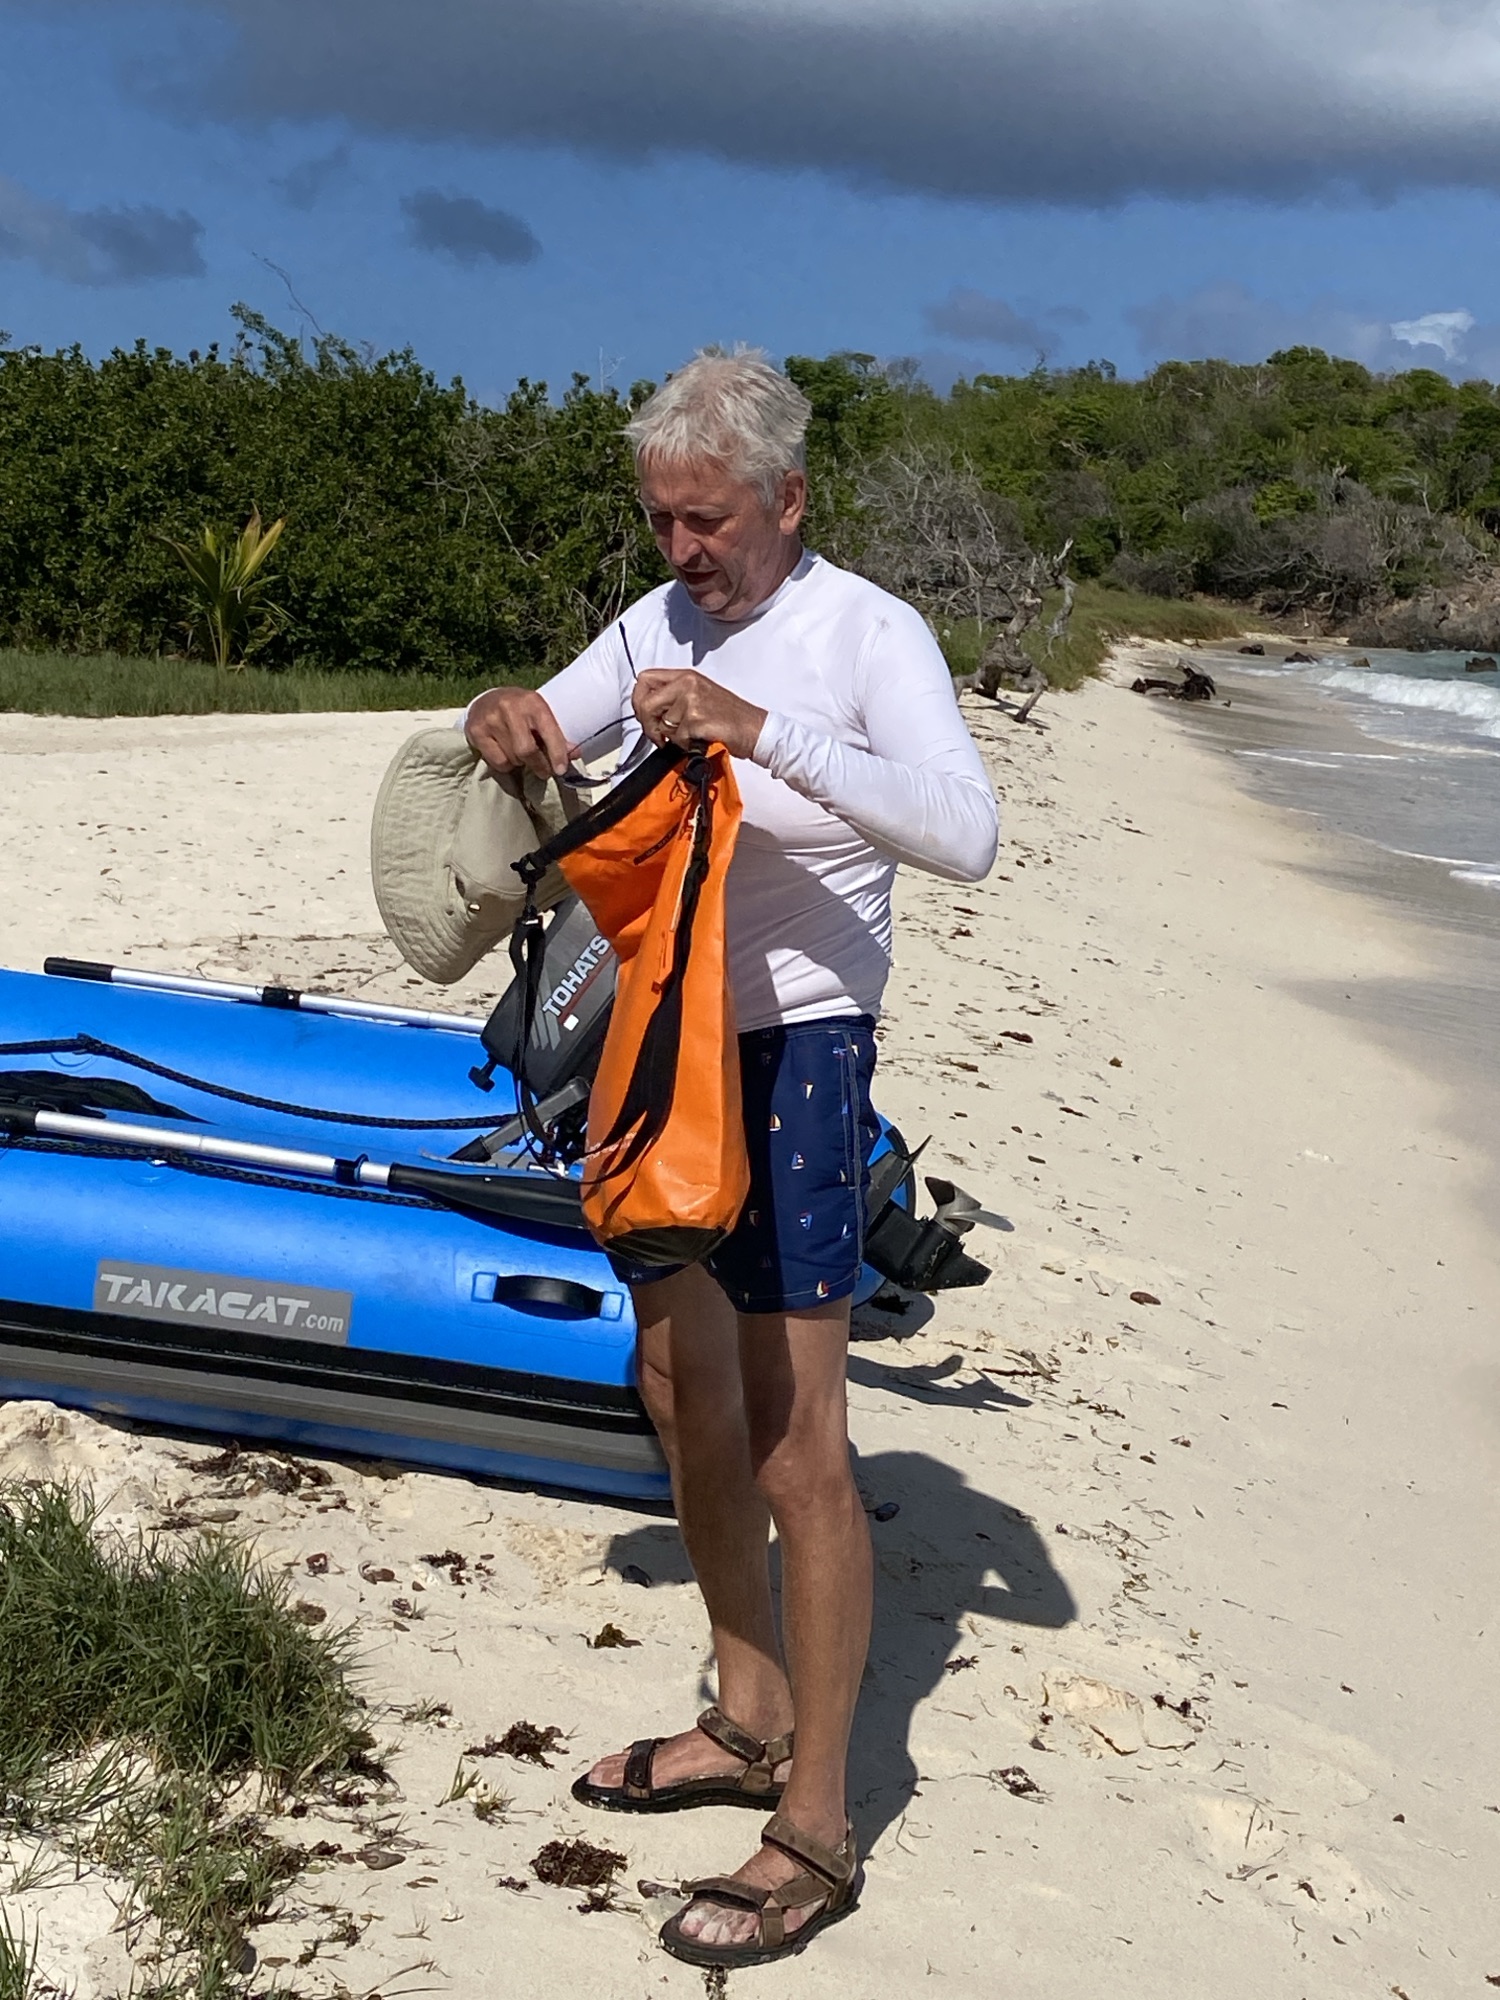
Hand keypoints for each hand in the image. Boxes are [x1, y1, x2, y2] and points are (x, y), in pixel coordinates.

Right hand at [464, 687, 571, 779]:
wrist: (486, 701)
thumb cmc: (521, 712)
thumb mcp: (540, 715)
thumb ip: (557, 734)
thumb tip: (574, 753)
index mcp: (532, 702)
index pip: (548, 731)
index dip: (556, 753)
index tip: (560, 769)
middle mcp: (510, 708)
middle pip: (527, 750)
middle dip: (539, 765)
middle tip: (543, 771)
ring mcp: (491, 719)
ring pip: (513, 759)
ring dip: (521, 763)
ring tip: (519, 753)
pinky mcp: (476, 731)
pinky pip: (498, 762)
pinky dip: (505, 765)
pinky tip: (505, 753)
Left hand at [632, 669, 767, 759]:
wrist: (754, 729)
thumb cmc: (728, 717)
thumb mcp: (698, 695)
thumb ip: (672, 696)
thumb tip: (645, 709)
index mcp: (685, 675)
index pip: (644, 679)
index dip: (638, 700)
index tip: (645, 715)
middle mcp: (687, 683)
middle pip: (645, 703)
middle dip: (648, 725)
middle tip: (659, 736)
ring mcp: (692, 700)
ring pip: (662, 724)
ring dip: (672, 737)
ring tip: (690, 736)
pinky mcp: (698, 718)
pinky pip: (677, 737)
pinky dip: (685, 745)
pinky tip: (699, 740)